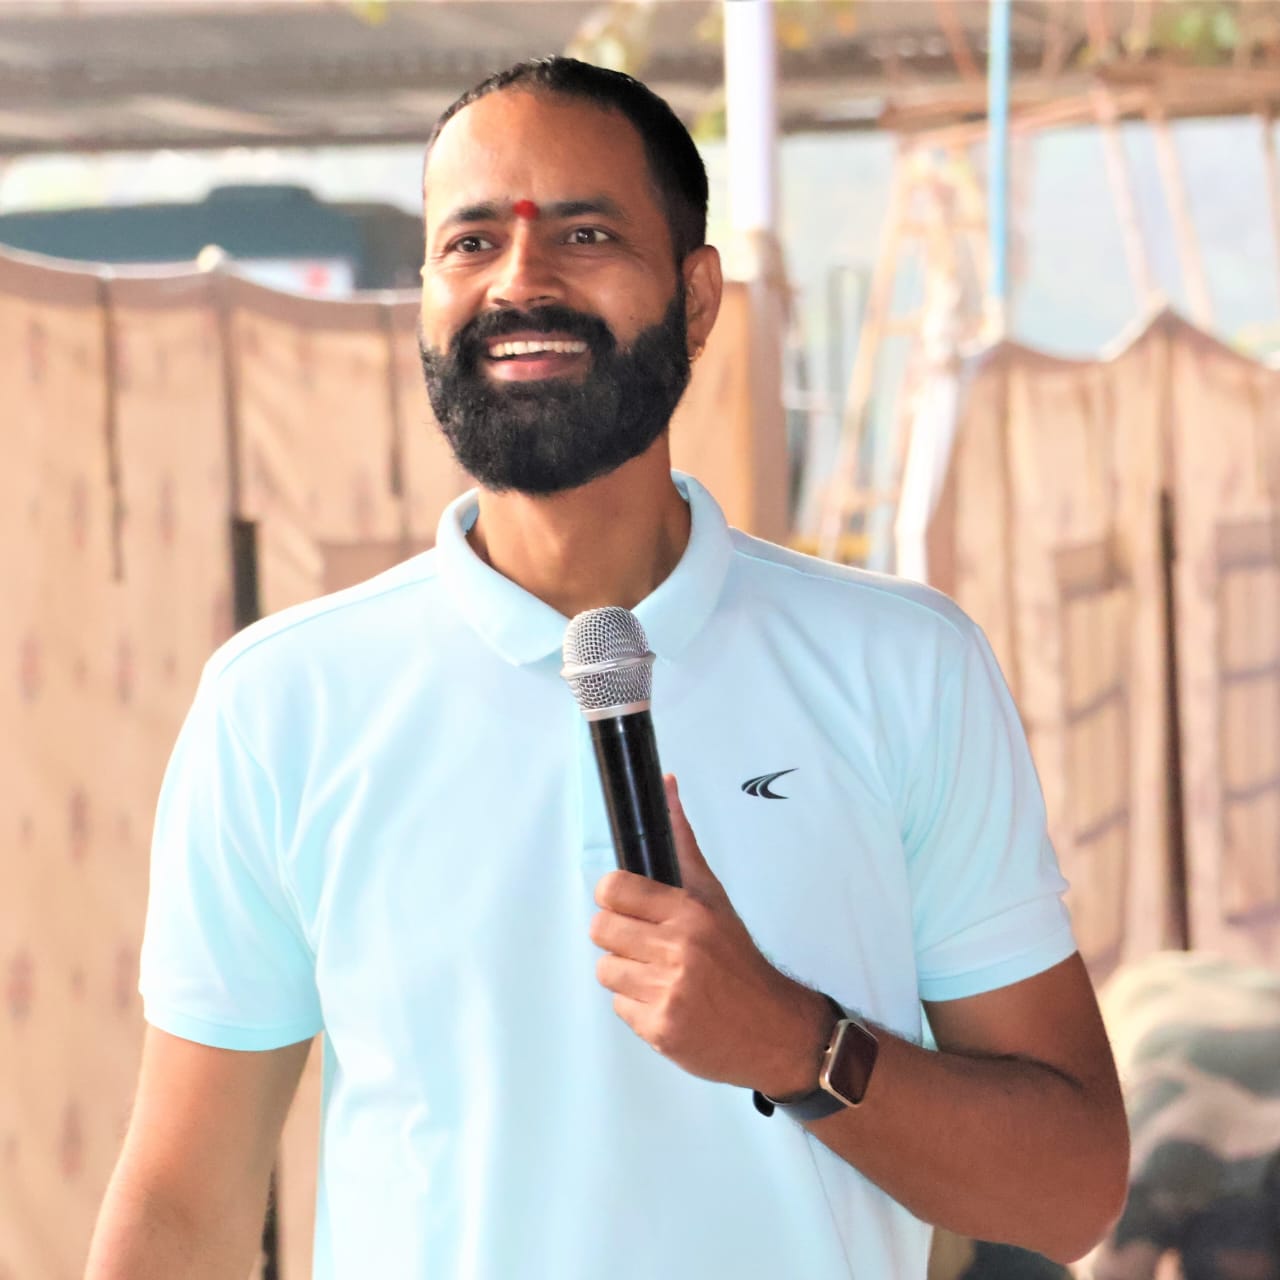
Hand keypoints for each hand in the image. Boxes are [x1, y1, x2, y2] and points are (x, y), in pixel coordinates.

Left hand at [589, 774, 831, 1095]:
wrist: (774, 1029)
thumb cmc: (738, 957)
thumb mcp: (714, 898)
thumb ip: (683, 844)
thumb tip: (667, 783)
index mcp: (688, 913)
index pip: (613, 890)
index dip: (614, 897)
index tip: (629, 905)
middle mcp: (677, 951)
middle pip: (600, 930)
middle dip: (619, 936)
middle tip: (645, 943)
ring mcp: (667, 993)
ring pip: (605, 969)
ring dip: (626, 973)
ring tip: (657, 975)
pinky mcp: (659, 1030)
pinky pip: (619, 1006)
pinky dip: (637, 1005)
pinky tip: (665, 1002)